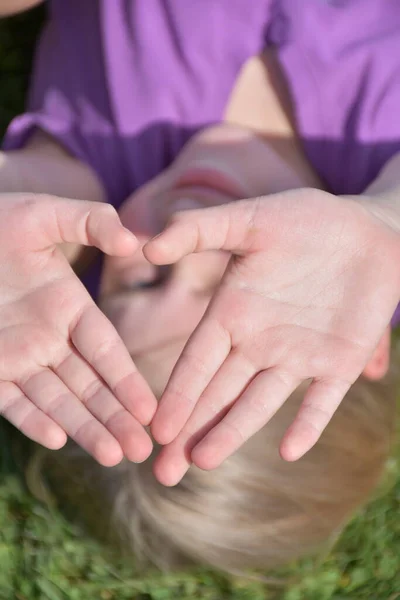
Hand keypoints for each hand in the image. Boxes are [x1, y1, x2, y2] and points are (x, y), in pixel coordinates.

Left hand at [0, 194, 156, 465]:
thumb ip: (92, 222)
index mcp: (70, 308)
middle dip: (115, 418)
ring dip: (84, 428)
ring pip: (57, 400)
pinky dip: (32, 419)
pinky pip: (11, 400)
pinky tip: (57, 439)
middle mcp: (49, 339)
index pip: (108, 351)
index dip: (129, 381)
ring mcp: (17, 356)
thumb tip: (134, 243)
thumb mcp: (45, 215)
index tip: (152, 409)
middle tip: (143, 450)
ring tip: (114, 456)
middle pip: (89, 385)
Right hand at [146, 189, 399, 484]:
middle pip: (218, 394)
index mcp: (232, 313)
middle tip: (163, 472)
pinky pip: (321, 400)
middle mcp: (258, 343)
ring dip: (233, 432)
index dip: (178, 394)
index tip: (155, 427)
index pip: (197, 362)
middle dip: (190, 431)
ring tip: (204, 463)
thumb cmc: (307, 220)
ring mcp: (299, 356)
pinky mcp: (338, 362)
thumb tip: (149, 246)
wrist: (368, 230)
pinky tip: (290, 449)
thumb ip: (200, 230)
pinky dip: (307, 424)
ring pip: (259, 403)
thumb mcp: (250, 219)